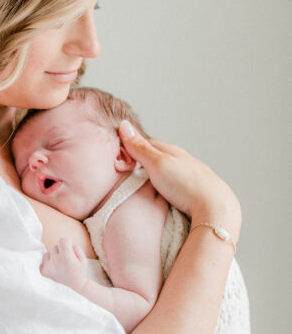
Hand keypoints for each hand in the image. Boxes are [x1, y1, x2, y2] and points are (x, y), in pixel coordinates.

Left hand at [40, 238, 87, 292]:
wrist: (75, 286)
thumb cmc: (80, 271)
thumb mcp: (83, 258)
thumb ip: (76, 247)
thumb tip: (66, 243)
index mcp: (66, 256)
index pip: (62, 240)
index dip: (67, 244)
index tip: (69, 249)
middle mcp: (55, 260)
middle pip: (54, 247)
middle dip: (60, 251)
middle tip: (66, 260)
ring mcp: (48, 266)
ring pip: (47, 253)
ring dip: (52, 257)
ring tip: (60, 265)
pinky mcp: (44, 272)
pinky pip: (42, 261)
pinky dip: (47, 263)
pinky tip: (54, 268)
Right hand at [118, 121, 240, 240]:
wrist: (215, 209)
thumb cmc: (185, 185)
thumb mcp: (157, 164)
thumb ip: (140, 147)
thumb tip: (123, 124)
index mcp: (172, 150)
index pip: (146, 142)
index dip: (131, 147)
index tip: (118, 155)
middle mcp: (183, 159)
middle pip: (158, 155)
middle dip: (142, 159)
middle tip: (127, 169)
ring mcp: (191, 174)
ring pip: (169, 168)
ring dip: (156, 172)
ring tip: (144, 182)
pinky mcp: (196, 190)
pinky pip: (177, 181)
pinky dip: (167, 183)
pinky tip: (165, 191)